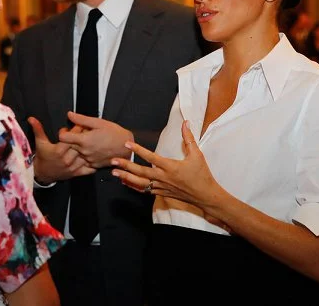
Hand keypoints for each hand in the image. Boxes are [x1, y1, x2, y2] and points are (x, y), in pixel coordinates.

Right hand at [28, 117, 94, 183]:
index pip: (72, 137)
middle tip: (91, 131)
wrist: (42, 174)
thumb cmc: (42, 157)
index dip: (76, 129)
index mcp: (59, 150)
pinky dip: (93, 163)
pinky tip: (94, 157)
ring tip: (94, 142)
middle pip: (81, 146)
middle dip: (86, 137)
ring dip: (91, 149)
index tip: (80, 124)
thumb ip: (38, 130)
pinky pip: (89, 169)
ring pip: (86, 156)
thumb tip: (32, 119)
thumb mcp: (40, 143)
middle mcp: (67, 159)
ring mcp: (72, 167)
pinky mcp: (76, 173)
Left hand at [58, 111, 133, 167]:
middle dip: (71, 140)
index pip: (62, 138)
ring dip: (78, 148)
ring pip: (75, 154)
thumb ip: (82, 119)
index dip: (62, 132)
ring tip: (88, 142)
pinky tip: (92, 149)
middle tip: (80, 134)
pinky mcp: (93, 165)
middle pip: (68, 146)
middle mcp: (84, 152)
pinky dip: (85, 155)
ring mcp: (89, 160)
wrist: (127, 148)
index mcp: (84, 140)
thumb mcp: (99, 122)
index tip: (67, 130)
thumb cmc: (115, 134)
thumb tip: (70, 115)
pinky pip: (83, 161)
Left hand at [111, 120, 225, 212]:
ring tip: (114, 172)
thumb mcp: (197, 155)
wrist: (205, 196)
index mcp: (170, 167)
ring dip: (126, 177)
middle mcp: (163, 178)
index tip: (127, 144)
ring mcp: (161, 187)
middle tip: (113, 160)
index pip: (151, 157)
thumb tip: (186, 123)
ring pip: (140, 182)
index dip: (138, 150)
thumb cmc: (202, 175)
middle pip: (140, 171)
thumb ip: (189, 139)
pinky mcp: (161, 193)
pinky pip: (145, 190)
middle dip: (125, 165)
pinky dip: (134, 186)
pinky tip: (126, 182)